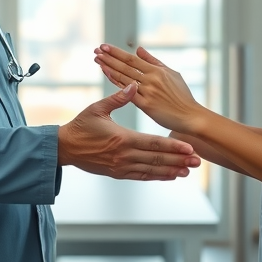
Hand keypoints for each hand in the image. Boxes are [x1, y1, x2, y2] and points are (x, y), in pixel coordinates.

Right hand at [57, 83, 200, 179]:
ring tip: (188, 170)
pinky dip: (157, 177)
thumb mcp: (97, 108)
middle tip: (197, 161)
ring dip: (171, 170)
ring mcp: (121, 166)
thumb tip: (133, 84)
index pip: (153, 144)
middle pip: (157, 160)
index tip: (189, 147)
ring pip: (151, 170)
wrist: (64, 148)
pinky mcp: (117, 173)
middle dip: (179, 160)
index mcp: (122, 138)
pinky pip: (141, 176)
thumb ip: (117, 97)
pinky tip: (169, 176)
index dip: (173, 146)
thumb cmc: (80, 126)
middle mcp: (124, 155)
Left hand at [93, 44, 206, 134]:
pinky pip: (127, 93)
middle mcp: (151, 79)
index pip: (132, 59)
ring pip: (124, 77)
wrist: (190, 116)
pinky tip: (107, 75)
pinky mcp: (146, 105)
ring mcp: (148, 92)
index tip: (104, 46)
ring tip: (97, 60)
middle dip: (109, 58)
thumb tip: (138, 49)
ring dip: (109, 68)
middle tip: (96, 50)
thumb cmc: (182, 95)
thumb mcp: (171, 74)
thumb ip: (154, 61)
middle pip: (125, 66)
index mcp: (157, 71)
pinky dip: (116, 83)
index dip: (117, 52)